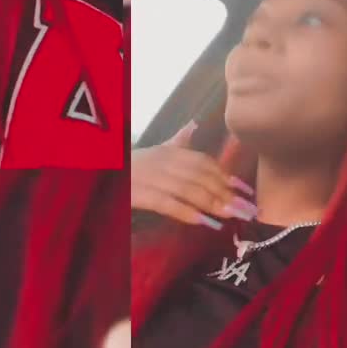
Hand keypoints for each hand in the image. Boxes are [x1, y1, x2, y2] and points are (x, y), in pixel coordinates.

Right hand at [131, 121, 258, 228]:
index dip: (227, 177)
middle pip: (202, 178)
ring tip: (233, 217)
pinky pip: (168, 203)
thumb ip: (177, 141)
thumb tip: (194, 125)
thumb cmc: (130, 165)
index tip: (246, 191)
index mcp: (170, 152)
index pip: (204, 163)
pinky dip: (187, 212)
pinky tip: (204, 223)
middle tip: (248, 210)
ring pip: (189, 190)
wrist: (98, 172)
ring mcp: (152, 177)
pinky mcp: (140, 194)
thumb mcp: (154, 149)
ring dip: (214, 204)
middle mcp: (164, 161)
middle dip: (227, 194)